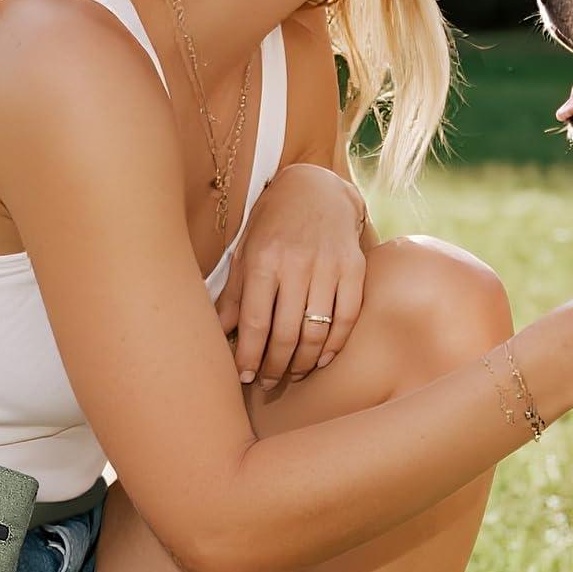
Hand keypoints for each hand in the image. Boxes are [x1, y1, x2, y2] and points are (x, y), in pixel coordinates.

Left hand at [215, 163, 367, 389]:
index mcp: (264, 260)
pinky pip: (347, 318)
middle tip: (268, 382)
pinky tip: (322, 359)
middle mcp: (297, 264)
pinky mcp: (354, 268)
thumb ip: (234, 295)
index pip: (256, 322)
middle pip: (287, 333)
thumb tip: (218, 334)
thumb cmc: (272, 223)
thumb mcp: (246, 252)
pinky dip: (334, 345)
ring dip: (304, 362)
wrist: (316, 189)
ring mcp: (329, 266)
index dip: (250, 356)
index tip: (245, 377)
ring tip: (293, 374)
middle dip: (276, 366)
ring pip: (317, 331)